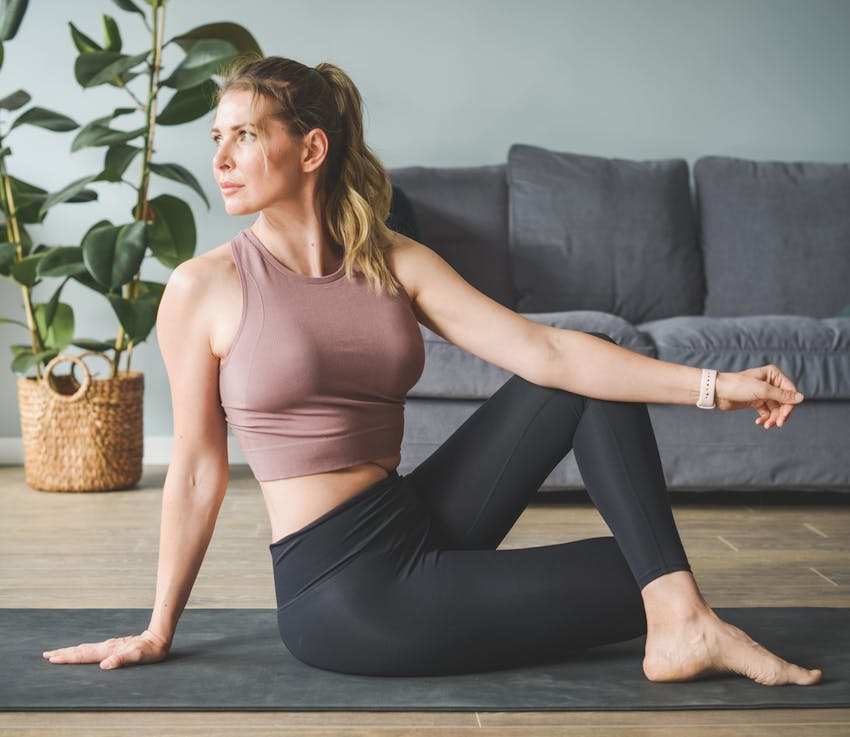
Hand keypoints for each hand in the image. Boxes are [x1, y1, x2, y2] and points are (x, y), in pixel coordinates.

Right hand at [42, 628, 169, 669]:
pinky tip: (81, 652)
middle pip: (81, 651)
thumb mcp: (137, 656)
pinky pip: (93, 649)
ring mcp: (109, 646)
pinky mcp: (113, 647)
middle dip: (64, 654)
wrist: (158, 638)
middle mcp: (106, 647)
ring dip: (70, 651)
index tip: (52, 658)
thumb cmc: (149, 650)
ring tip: (57, 653)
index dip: (68, 658)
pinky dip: (82, 651)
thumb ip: (121, 660)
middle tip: (46, 655)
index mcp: (108, 651)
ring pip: (85, 649)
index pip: (84, 655)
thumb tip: (104, 665)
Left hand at [714, 365, 804, 428]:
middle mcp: (770, 382)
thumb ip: (782, 396)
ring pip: (775, 408)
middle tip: (777, 424)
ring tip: (766, 425)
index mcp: (774, 374)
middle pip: (784, 402)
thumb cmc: (738, 386)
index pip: (790, 392)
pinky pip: (766, 412)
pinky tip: (759, 422)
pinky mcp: (756, 401)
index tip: (784, 417)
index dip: (789, 406)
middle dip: (781, 414)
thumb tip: (801, 398)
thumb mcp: (762, 391)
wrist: (717, 391)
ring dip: (772, 418)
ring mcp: (763, 392)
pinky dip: (765, 418)